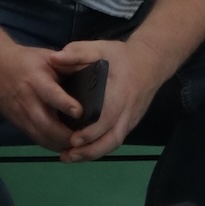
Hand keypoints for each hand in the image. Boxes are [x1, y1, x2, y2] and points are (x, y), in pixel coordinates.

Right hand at [0, 42, 85, 152]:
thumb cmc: (27, 61)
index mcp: (37, 80)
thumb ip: (69, 67)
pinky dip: (51, 144)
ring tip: (79, 147)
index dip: (66, 104)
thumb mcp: (48, 57)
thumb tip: (94, 74)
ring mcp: (21, 115)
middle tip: (86, 139)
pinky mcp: (17, 124)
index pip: (51, 94)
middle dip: (67, 136)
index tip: (80, 112)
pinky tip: (65, 145)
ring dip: (61, 145)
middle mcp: (28, 100)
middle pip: (47, 125)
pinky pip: (36, 139)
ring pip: (41, 137)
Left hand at [48, 38, 164, 161]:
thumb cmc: (122, 56)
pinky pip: (115, 139)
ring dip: (93, 154)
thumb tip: (54, 59)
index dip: (91, 131)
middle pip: (112, 139)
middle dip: (90, 151)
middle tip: (67, 155)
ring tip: (70, 157)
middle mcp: (127, 110)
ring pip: (114, 143)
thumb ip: (78, 52)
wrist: (150, 62)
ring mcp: (130, 119)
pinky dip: (99, 148)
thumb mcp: (101, 48)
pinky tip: (82, 151)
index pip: (108, 118)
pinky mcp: (130, 123)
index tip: (73, 139)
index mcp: (120, 93)